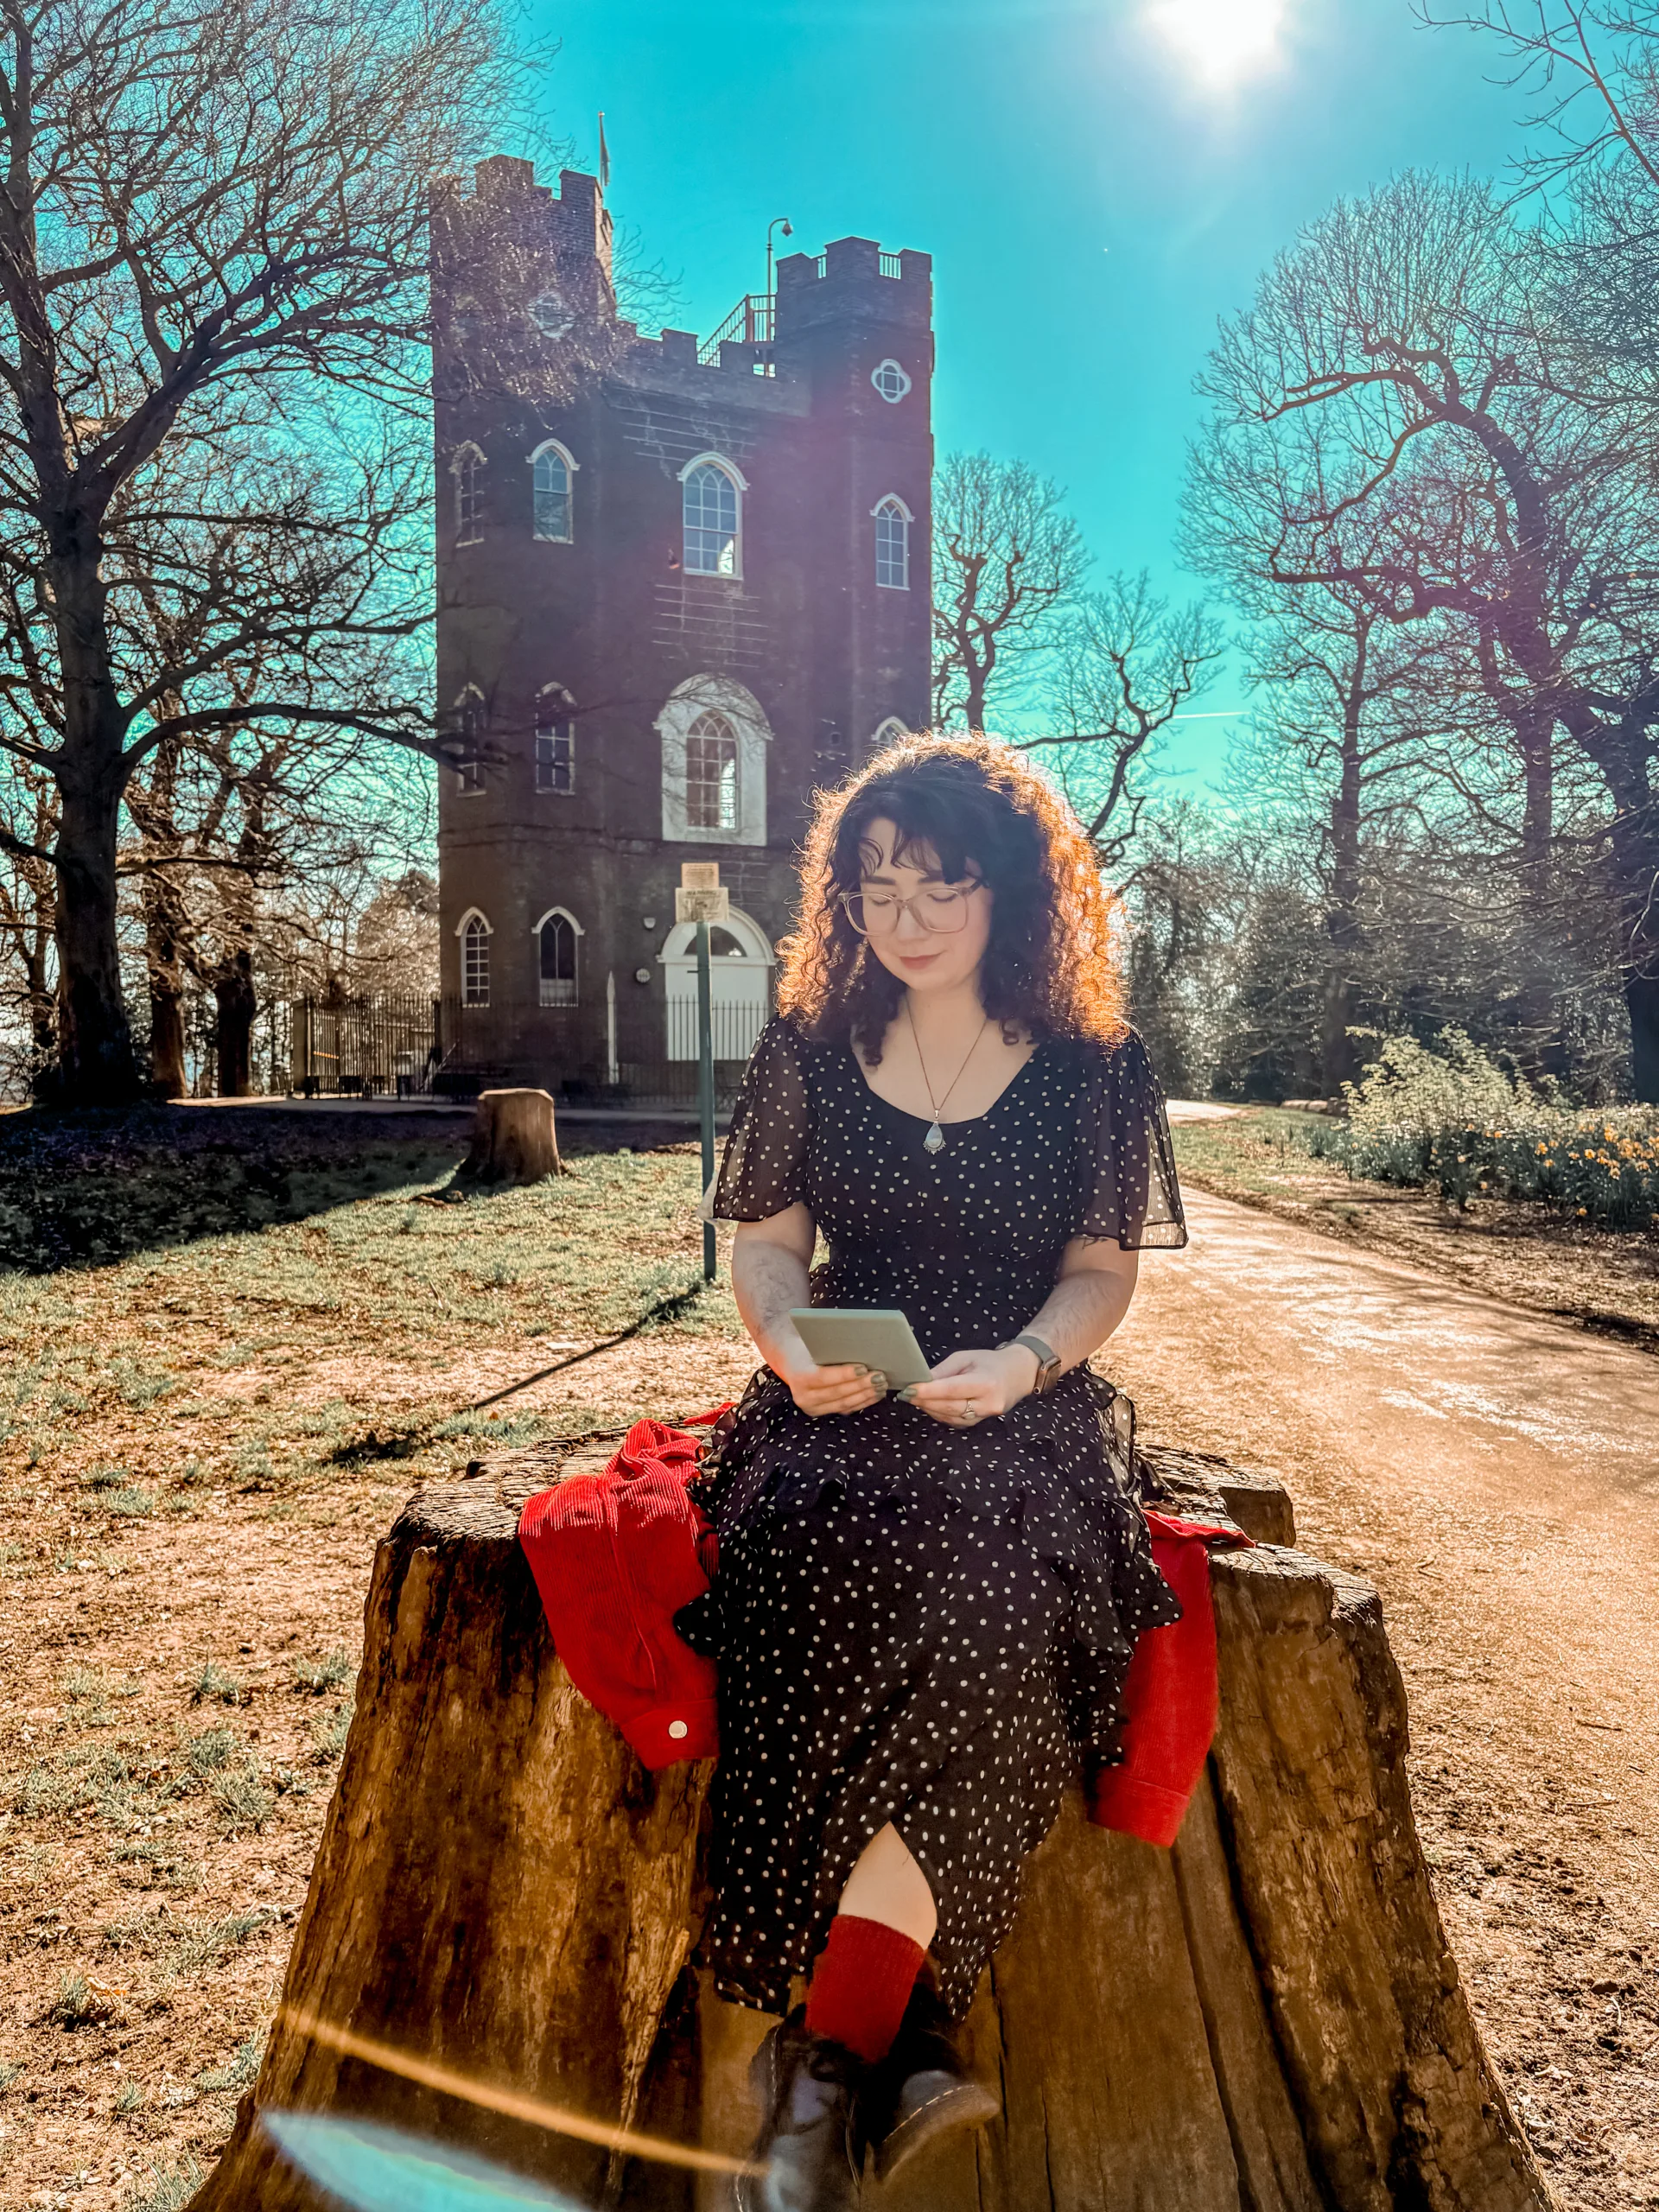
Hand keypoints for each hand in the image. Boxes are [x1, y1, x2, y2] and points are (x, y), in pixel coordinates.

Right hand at [774, 1357, 888, 1418]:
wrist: (791, 1361)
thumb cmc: (805, 1349)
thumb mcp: (811, 1345)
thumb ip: (829, 1349)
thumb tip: (857, 1346)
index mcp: (800, 1377)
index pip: (824, 1378)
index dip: (845, 1374)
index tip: (863, 1368)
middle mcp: (804, 1397)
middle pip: (837, 1393)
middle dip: (861, 1385)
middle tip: (879, 1377)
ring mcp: (813, 1407)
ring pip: (844, 1404)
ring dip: (865, 1395)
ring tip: (881, 1386)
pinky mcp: (822, 1412)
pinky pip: (846, 1409)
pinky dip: (862, 1402)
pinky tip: (875, 1395)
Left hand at [897, 1345, 1038, 1426]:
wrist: (1018, 1374)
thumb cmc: (991, 1361)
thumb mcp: (967, 1357)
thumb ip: (944, 1370)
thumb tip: (921, 1380)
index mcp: (986, 1383)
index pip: (951, 1390)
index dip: (928, 1391)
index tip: (908, 1389)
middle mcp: (988, 1403)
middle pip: (949, 1407)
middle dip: (924, 1401)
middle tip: (905, 1395)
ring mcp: (986, 1416)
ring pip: (950, 1417)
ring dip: (929, 1409)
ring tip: (915, 1398)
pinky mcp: (981, 1422)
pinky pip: (956, 1421)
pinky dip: (940, 1414)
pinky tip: (930, 1405)